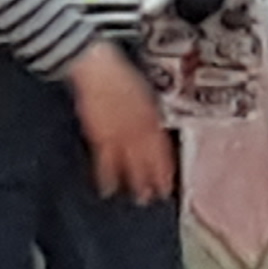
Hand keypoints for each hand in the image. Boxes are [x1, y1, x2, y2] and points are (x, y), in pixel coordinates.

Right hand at [67, 41, 176, 202]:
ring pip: (130, 165)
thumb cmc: (121, 75)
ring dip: (135, 183)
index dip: (166, 168)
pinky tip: (108, 190)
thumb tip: (153, 130)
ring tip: (139, 200)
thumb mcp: (143, 94)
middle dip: (154, 180)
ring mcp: (119, 135)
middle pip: (149, 161)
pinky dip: (107, 177)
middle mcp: (139, 131)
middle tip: (157, 198)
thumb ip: (148, 115)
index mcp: (151, 118)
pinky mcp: (99, 136)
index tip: (170, 184)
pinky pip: (104, 162)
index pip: (162, 149)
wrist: (97, 69)